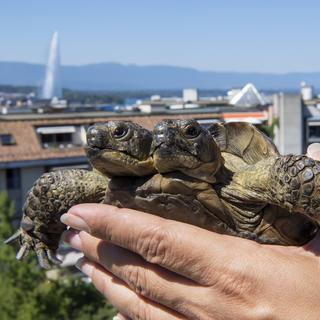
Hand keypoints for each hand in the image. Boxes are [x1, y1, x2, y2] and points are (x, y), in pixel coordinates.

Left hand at [60, 204, 319, 319]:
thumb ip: (311, 200)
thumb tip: (315, 153)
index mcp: (239, 272)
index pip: (158, 239)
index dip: (114, 225)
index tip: (81, 212)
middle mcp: (212, 306)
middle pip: (139, 271)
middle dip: (100, 248)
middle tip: (72, 232)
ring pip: (140, 306)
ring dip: (107, 281)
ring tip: (82, 264)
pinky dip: (130, 316)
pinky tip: (116, 308)